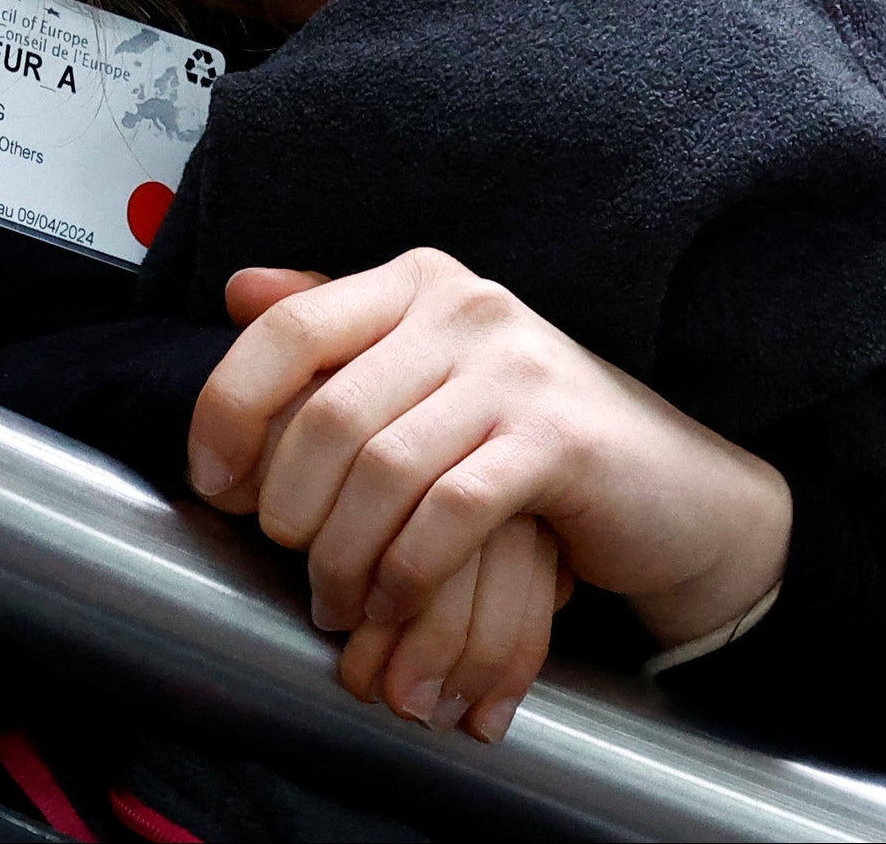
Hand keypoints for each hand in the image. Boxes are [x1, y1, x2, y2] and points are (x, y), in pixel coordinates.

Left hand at [189, 250, 789, 720]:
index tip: (215, 483)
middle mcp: (466, 308)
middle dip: (291, 509)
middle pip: (327, 414)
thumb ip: (340, 328)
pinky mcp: (561, 441)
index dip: (228, 410)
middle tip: (292, 563)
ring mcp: (518, 371)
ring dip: (343, 557)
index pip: (288, 329)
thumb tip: (237, 290)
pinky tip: (394, 602)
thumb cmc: (529, 437)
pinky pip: (449, 514)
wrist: (670, 489)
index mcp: (419, 283)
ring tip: (338, 600)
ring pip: (381, 470)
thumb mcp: (431, 370)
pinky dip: (406, 572)